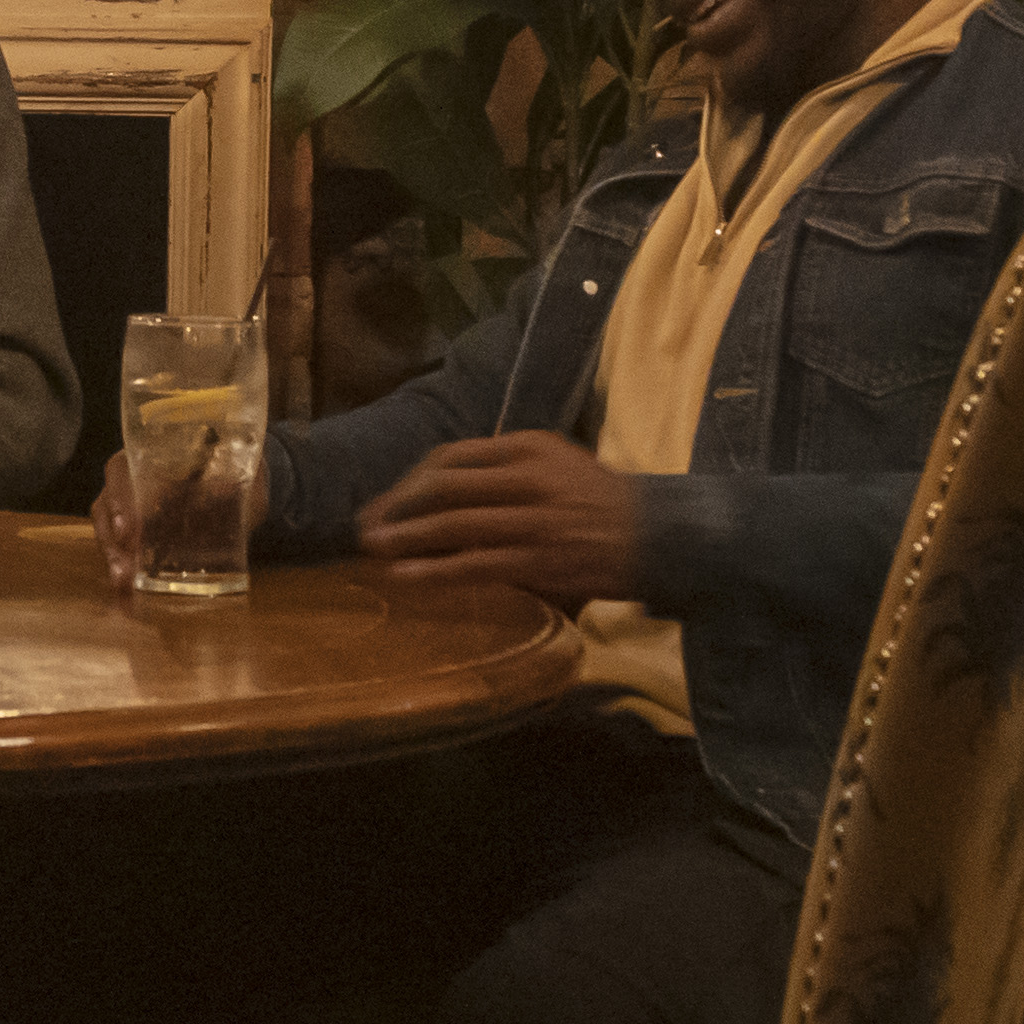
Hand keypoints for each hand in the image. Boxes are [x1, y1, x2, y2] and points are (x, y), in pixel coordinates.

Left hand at [358, 430, 647, 606]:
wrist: (655, 534)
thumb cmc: (596, 499)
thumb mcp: (554, 462)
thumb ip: (505, 467)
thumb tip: (442, 486)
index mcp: (527, 446)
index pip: (452, 456)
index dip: (412, 480)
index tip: (390, 500)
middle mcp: (527, 476)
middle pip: (444, 488)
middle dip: (398, 508)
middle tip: (367, 527)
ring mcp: (534, 519)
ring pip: (454, 526)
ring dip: (408, 539)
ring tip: (376, 551)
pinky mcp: (540, 559)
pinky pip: (476, 564)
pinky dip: (437, 571)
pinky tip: (409, 577)